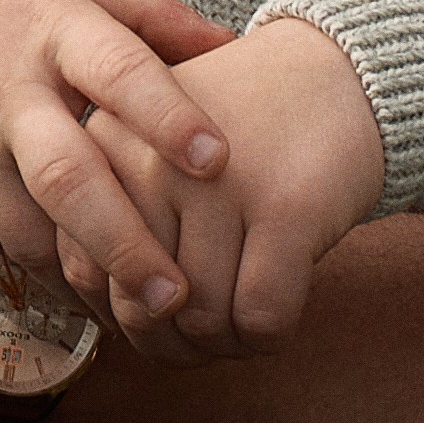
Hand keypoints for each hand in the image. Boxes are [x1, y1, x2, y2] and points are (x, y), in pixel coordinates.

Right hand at [0, 0, 235, 315]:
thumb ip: (144, 9)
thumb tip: (230, 40)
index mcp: (51, 25)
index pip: (117, 69)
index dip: (167, 115)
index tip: (219, 159)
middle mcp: (15, 89)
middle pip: (72, 173)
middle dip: (126, 239)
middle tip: (178, 292)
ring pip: (36, 223)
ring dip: (89, 273)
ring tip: (150, 317)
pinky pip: (6, 235)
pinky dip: (52, 269)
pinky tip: (97, 294)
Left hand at [60, 17, 386, 363]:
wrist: (338, 77)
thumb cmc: (242, 138)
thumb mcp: (159, 157)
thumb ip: (122, 226)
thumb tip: (122, 328)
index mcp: (107, 142)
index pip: (84, 272)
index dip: (124, 316)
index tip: (160, 317)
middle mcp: (152, 158)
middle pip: (143, 307)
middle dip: (177, 345)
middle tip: (206, 339)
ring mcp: (219, 182)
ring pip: (204, 321)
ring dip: (227, 345)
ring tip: (243, 324)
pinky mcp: (285, 207)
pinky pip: (260, 316)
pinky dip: (269, 336)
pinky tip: (278, 313)